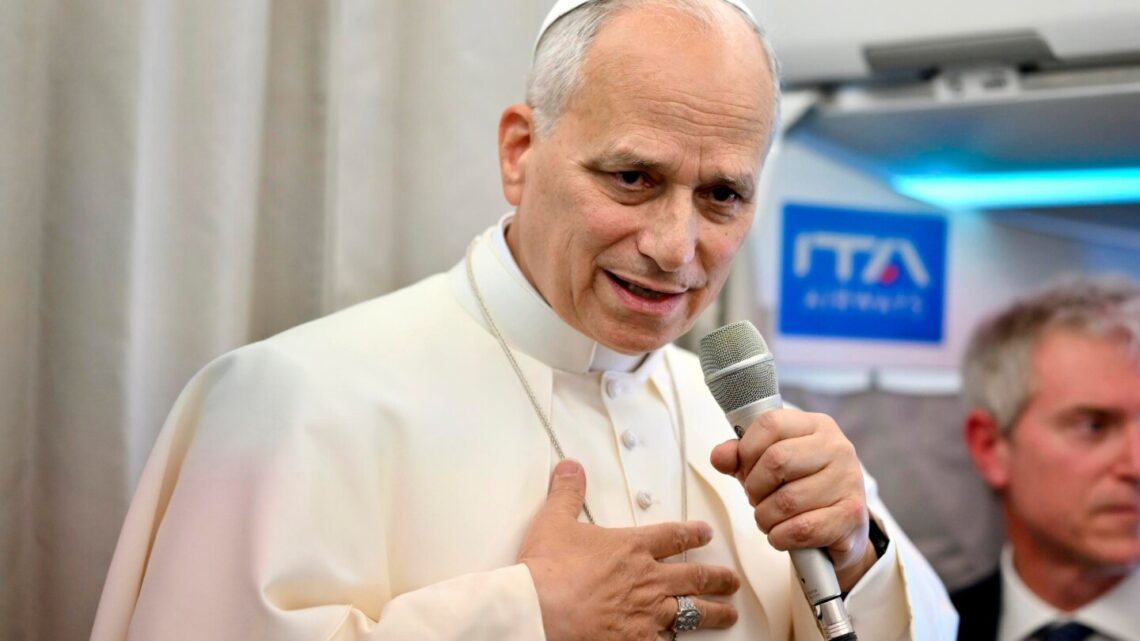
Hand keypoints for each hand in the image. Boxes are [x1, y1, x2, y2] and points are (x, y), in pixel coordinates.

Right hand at [519, 460, 740, 640]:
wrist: (539, 609)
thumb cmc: (547, 569)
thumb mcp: (554, 521)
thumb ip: (567, 493)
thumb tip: (571, 468)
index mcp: (631, 547)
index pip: (673, 535)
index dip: (693, 533)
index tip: (705, 533)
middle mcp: (648, 579)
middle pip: (694, 576)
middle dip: (718, 578)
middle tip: (731, 580)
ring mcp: (647, 613)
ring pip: (693, 612)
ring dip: (714, 613)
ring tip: (727, 614)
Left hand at [709, 409, 876, 590]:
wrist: (842, 528)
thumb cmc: (800, 489)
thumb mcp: (767, 466)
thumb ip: (740, 457)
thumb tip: (719, 457)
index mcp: (816, 425)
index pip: (769, 424)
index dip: (746, 451)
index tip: (746, 470)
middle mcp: (837, 447)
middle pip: (776, 460)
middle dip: (755, 488)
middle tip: (757, 500)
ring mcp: (849, 480)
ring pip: (787, 500)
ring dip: (765, 517)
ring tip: (769, 519)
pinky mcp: (852, 514)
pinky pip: (802, 528)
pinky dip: (781, 536)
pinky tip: (782, 535)